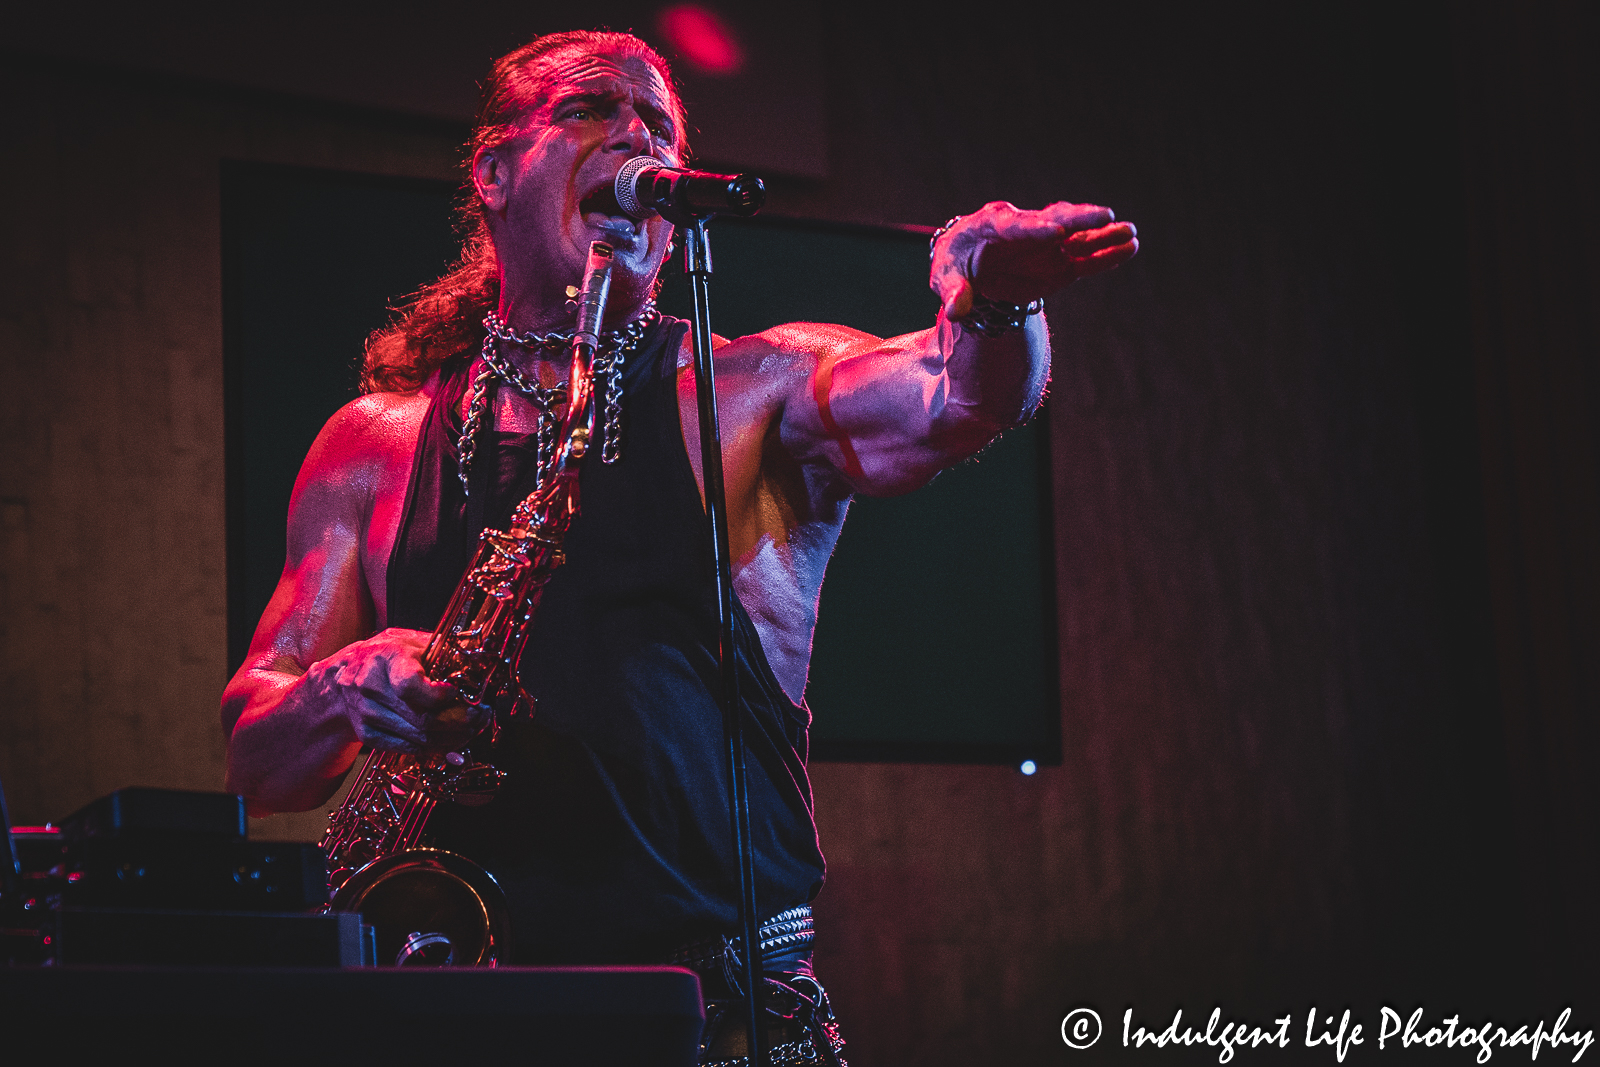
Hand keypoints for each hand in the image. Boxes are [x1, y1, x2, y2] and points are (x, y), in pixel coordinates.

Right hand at [303, 628, 488, 753]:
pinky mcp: (369, 735)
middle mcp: (372, 688)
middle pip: (423, 718)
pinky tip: (451, 738)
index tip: (457, 691)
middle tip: (481, 716)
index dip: (439, 695)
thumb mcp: (412, 640)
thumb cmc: (386, 656)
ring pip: (420, 738)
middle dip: (460, 721)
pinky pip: (410, 749)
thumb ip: (444, 650)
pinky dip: (435, 747)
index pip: (410, 686)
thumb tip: (480, 661)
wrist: (343, 677)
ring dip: (453, 737)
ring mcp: (368, 715)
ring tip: (472, 728)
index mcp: (385, 658)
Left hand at [931, 201, 1138, 319]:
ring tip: (1130, 232)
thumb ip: (953, 293)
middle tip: (1107, 216)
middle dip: (1080, 219)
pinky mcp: (1057, 259)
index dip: (1035, 229)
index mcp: (990, 226)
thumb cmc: (954, 265)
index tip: (1057, 232)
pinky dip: (1105, 253)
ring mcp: (1044, 243)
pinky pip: (1084, 257)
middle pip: (1054, 220)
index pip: (1014, 227)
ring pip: (1076, 236)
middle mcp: (1024, 228)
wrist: (967, 262)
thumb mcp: (945, 278)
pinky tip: (1129, 247)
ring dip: (1102, 234)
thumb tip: (957, 311)